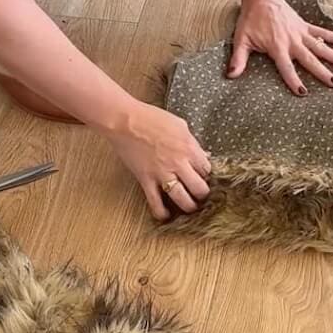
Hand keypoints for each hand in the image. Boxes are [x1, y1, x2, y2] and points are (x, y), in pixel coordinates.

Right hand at [106, 101, 210, 220]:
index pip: (207, 169)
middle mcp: (179, 163)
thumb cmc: (150, 118)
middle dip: (202, 193)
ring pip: (183, 199)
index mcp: (189, 147)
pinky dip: (161, 212)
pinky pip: (155, 202)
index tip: (202, 176)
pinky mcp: (146, 180)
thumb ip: (192, 142)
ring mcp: (162, 173)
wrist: (125, 120)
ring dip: (188, 206)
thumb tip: (201, 154)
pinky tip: (166, 215)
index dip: (206, 174)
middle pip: (199, 188)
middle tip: (200, 194)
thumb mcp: (180, 125)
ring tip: (189, 206)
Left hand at [228, 0, 332, 91]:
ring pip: (321, 47)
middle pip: (310, 59)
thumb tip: (231, 76)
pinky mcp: (306, 26)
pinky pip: (323, 33)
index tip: (303, 92)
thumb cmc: (251, 20)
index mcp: (277, 47)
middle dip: (323, 72)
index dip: (294, 80)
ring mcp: (301, 33)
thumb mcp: (241, 40)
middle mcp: (293, 41)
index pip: (287, 67)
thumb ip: (238, 59)